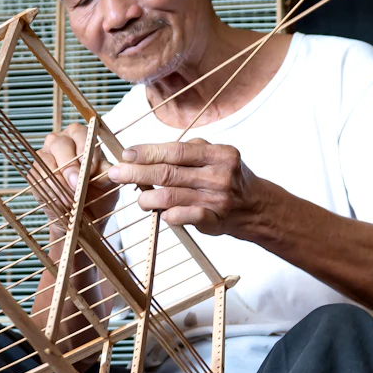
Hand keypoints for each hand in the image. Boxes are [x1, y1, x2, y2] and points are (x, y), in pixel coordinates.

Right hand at [34, 123, 114, 235]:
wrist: (83, 216)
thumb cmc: (97, 194)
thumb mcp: (107, 184)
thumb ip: (107, 174)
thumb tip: (110, 171)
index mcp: (80, 137)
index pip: (81, 135)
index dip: (86, 151)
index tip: (93, 169)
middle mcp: (60, 141)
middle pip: (60, 145)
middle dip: (69, 166)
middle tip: (77, 184)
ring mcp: (45, 156)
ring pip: (46, 161)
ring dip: (58, 181)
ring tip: (70, 198)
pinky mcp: (35, 172)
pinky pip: (38, 177)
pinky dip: (49, 190)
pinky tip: (59, 201)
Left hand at [107, 140, 266, 235]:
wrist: (257, 206)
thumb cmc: (229, 177)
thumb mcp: (216, 156)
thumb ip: (187, 152)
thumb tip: (146, 152)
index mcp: (219, 154)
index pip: (176, 151)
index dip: (148, 152)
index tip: (126, 154)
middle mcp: (219, 175)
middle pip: (169, 173)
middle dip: (137, 173)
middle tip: (115, 173)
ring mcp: (218, 200)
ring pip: (173, 197)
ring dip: (148, 198)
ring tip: (137, 198)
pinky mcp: (217, 221)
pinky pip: (189, 218)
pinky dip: (172, 216)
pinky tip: (161, 215)